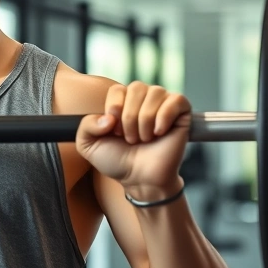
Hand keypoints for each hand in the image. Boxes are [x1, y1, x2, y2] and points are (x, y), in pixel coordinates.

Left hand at [76, 81, 190, 197]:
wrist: (140, 179)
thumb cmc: (117, 161)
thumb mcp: (88, 145)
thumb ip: (86, 125)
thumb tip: (108, 117)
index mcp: (122, 102)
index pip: (117, 89)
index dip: (115, 109)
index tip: (115, 131)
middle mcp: (143, 99)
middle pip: (136, 88)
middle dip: (129, 118)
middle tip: (131, 138)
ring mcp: (163, 104)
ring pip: (155, 93)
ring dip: (145, 120)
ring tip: (145, 138)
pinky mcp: (182, 113)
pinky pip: (176, 100)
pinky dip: (164, 117)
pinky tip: (159, 133)